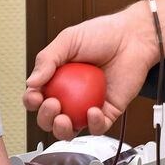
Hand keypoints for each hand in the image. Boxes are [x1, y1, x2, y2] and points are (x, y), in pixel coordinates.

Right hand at [23, 3, 159, 140]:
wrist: (133, 37)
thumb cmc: (103, 34)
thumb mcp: (69, 40)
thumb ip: (48, 59)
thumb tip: (31, 82)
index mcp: (57, 79)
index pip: (37, 96)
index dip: (32, 101)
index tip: (36, 96)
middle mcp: (70, 95)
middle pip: (50, 118)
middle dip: (45, 118)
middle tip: (53, 104)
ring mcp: (87, 105)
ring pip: (70, 129)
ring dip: (62, 130)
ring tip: (64, 119)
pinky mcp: (108, 112)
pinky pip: (97, 127)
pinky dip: (93, 124)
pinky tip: (92, 112)